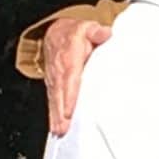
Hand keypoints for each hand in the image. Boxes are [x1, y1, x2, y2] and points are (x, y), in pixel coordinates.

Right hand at [45, 19, 111, 134]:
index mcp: (69, 58)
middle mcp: (60, 71)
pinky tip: (56, 128)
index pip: (70, 78)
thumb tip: (105, 33)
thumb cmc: (74, 34)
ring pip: (54, 100)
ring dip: (56, 116)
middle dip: (60, 111)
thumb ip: (96, 31)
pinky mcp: (53, 86)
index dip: (69, 95)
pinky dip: (53, 115)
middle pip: (60, 94)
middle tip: (63, 128)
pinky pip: (52, 101)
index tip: (69, 110)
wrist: (55, 33)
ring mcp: (55, 79)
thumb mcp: (86, 27)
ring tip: (59, 131)